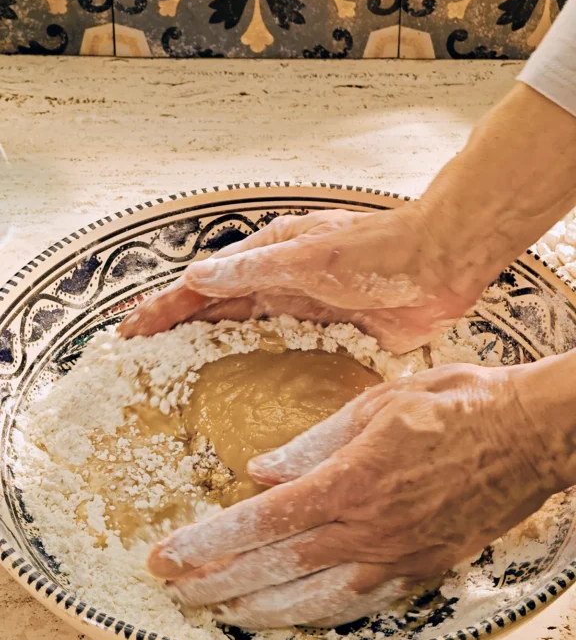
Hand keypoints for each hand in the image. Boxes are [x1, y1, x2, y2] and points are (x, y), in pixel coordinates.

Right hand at [120, 206, 474, 353]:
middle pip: (215, 309)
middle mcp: (280, 282)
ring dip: (211, 349)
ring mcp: (304, 309)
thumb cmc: (377, 250)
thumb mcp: (309, 258)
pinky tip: (245, 389)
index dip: (164, 307)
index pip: (202, 285)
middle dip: (177, 330)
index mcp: (268, 257)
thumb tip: (197, 275)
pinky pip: (284, 354)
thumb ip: (254, 269)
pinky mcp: (331, 334)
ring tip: (178, 376)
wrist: (439, 264)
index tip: (129, 331)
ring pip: (244, 332)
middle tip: (141, 358)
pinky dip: (258, 368)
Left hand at [147, 362, 560, 628]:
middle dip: (218, 583)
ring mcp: (398, 554)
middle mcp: (370, 527)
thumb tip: (261, 470)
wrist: (530, 433)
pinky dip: (322, 614)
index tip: (167, 556)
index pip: (262, 521)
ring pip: (316, 598)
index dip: (209, 542)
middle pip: (278, 568)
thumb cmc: (458, 403)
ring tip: (223, 613)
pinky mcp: (424, 567)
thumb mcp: (379, 403)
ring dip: (262, 609)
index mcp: (352, 479)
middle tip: (176, 591)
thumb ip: (315, 442)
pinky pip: (363, 603)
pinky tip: (298, 615)